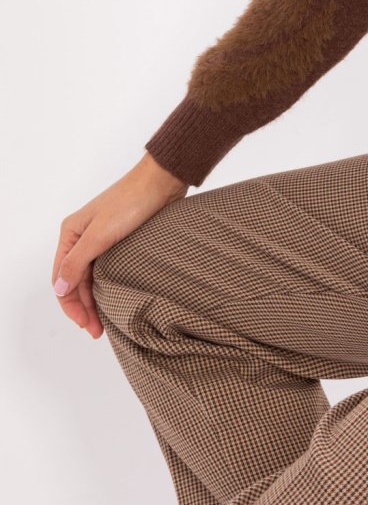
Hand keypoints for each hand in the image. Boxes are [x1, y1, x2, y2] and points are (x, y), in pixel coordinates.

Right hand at [51, 151, 187, 338]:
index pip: (61, 278)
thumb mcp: (100, 234)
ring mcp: (100, 237)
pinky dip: (107, 286)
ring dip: (95, 299)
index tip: (86, 325)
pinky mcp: (119, 237)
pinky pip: (107, 268)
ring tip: (105, 322)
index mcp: (71, 233)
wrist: (162, 180)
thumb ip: (77, 262)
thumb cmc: (131, 202)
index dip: (71, 305)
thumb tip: (59, 287)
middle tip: (97, 331)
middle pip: (76, 280)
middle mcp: (82, 236)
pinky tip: (115, 299)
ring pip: (92, 276)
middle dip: (83, 307)